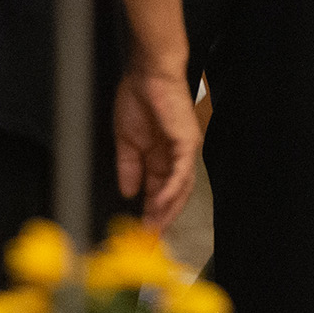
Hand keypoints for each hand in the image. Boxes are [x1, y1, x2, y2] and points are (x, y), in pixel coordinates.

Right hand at [114, 65, 201, 230]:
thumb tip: (128, 192)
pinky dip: (170, 190)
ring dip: (167, 210)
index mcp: (160, 156)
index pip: (158, 191)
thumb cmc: (137, 98)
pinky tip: (158, 203)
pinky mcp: (187, 143)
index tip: (140, 230)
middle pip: (172, 195)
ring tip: (154, 227)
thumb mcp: (126, 140)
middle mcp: (175, 157)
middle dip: (160, 218)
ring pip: (180, 188)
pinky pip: (180, 173)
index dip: (150, 211)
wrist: (146, 74)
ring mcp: (183, 151)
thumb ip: (128, 167)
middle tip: (149, 238)